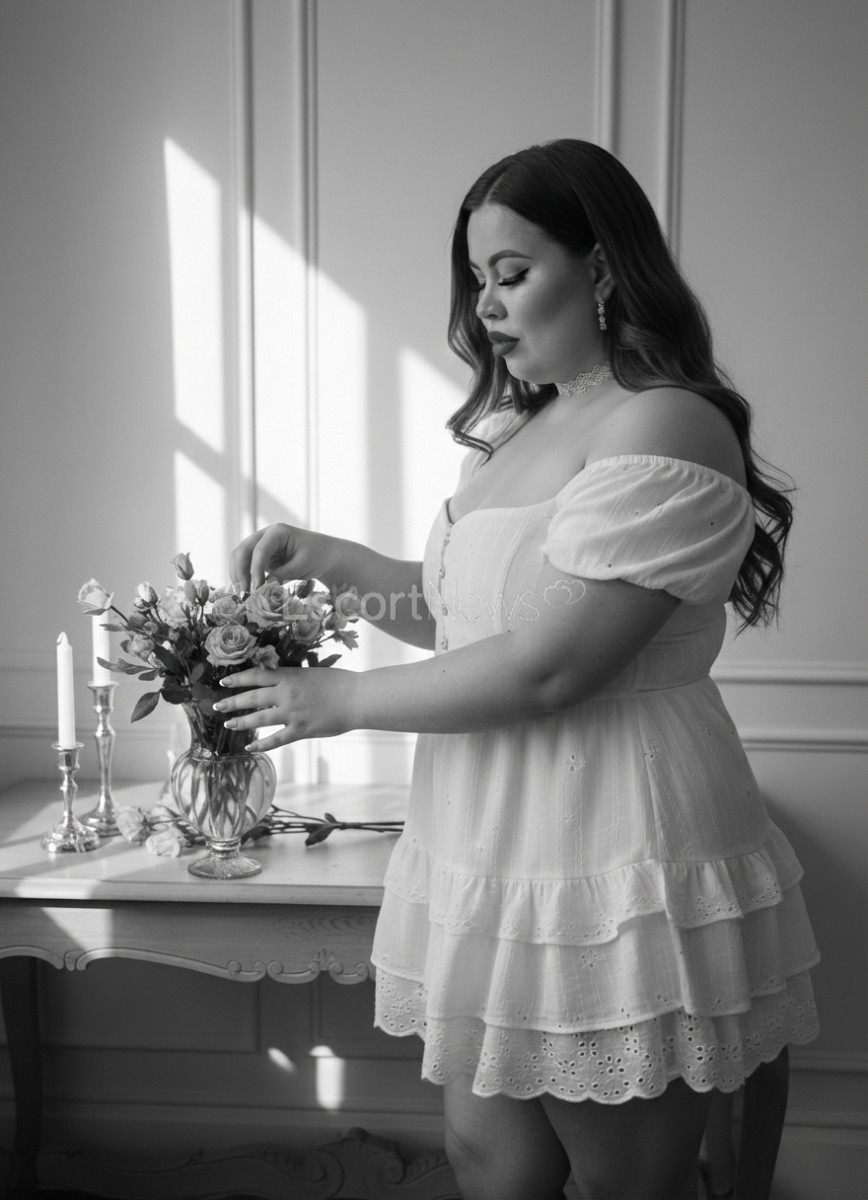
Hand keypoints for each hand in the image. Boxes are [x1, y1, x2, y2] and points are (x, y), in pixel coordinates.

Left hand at [212, 666, 357, 751]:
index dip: (238, 678)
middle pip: (251, 697)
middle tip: (217, 706)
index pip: (256, 675)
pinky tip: (250, 746)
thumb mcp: (312, 673)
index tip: (223, 681)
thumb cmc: (340, 683)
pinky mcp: (301, 730)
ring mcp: (292, 713)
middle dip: (232, 702)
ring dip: (241, 722)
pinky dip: (261, 744)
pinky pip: (276, 739)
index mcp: (289, 676)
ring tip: (228, 724)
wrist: (357, 698)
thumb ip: (293, 679)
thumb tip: (277, 684)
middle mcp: (286, 694)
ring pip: (259, 719)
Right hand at [229, 524, 333, 592]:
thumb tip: (263, 588)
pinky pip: (246, 566)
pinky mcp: (261, 557)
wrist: (325, 555)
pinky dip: (244, 578)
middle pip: (242, 551)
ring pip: (240, 558)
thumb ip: (282, 575)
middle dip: (240, 572)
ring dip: (238, 576)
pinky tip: (247, 592)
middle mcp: (265, 535)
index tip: (256, 588)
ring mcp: (261, 545)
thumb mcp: (302, 566)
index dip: (255, 570)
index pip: (260, 550)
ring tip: (243, 595)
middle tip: (243, 593)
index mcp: (278, 532)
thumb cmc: (317, 556)